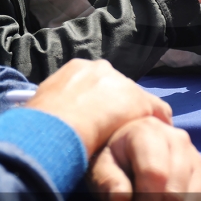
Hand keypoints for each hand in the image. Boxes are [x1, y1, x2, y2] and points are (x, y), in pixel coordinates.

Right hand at [26, 59, 172, 156]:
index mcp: (76, 68)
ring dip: (132, 114)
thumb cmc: (43, 119)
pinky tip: (158, 131)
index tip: (93, 115)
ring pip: (135, 99)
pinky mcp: (138, 100)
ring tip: (130, 132)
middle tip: (110, 126)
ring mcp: (121, 83)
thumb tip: (48, 111)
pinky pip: (157, 110)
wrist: (59, 124)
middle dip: (114, 105)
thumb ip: (54, 101)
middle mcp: (101, 69)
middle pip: (116, 87)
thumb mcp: (42, 102)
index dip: (95, 100)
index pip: (94, 82)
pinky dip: (158, 120)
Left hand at [87, 117, 200, 199]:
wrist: (131, 152)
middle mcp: (177, 138)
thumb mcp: (103, 167)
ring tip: (153, 200)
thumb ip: (110, 181)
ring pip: (192, 195)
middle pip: (175, 189)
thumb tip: (122, 197)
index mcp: (148, 131)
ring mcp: (194, 154)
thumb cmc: (115, 161)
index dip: (146, 199)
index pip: (155, 173)